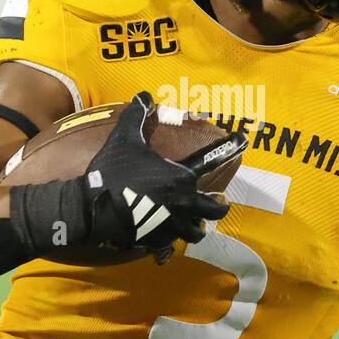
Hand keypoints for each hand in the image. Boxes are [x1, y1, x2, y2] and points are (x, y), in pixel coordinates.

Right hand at [83, 92, 245, 256]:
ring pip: (196, 232)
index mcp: (180, 177)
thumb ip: (136, 116)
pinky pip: (171, 244)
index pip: (214, 159)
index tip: (244, 140)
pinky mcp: (158, 241)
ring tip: (194, 222)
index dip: (233, 147)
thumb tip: (143, 94)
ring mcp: (172, 225)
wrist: (93, 210)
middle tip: (219, 202)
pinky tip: (164, 236)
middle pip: (215, 209)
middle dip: (219, 206)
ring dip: (197, 226)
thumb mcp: (123, 139)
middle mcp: (184, 203)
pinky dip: (170, 240)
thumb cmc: (113, 172)